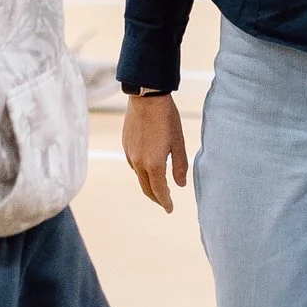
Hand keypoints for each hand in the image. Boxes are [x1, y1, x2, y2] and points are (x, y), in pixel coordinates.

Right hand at [121, 91, 187, 211]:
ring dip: (148, 184)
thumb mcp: (178, 142)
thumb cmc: (166, 118)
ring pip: (138, 176)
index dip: (165, 202)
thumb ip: (179, 166)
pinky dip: (141, 171)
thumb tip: (180, 185)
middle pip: (147, 188)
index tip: (170, 209)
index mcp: (154, 164)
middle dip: (156, 198)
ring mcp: (130, 154)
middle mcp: (139, 162)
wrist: (146, 98)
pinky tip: (148, 167)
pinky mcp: (126, 145)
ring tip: (158, 185)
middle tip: (165, 202)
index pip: (160, 191)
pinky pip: (133, 164)